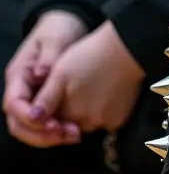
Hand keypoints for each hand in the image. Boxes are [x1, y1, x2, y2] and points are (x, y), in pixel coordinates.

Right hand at [3, 10, 86, 147]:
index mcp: (18, 75)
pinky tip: (75, 131)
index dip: (27, 116)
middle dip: (38, 133)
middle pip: (19, 122)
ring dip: (49, 136)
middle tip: (63, 135)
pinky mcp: (48, 100)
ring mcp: (34, 96)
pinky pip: (47, 121)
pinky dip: (58, 129)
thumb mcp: (55, 38)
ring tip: (73, 135)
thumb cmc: (60, 28)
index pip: (13, 103)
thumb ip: (49, 56)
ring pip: (32, 126)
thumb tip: (41, 74)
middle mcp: (22, 90)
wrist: (69, 24)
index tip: (47, 122)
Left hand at [28, 20, 144, 135]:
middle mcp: (85, 122)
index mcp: (67, 111)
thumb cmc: (91, 55)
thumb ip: (46, 99)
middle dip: (68, 113)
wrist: (128, 48)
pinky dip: (103, 112)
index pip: (50, 123)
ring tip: (91, 88)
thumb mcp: (60, 73)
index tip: (58, 95)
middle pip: (69, 125)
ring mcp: (105, 122)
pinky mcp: (120, 120)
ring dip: (85, 114)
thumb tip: (33, 119)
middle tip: (77, 88)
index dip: (50, 111)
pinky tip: (106, 93)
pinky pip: (105, 122)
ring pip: (87, 124)